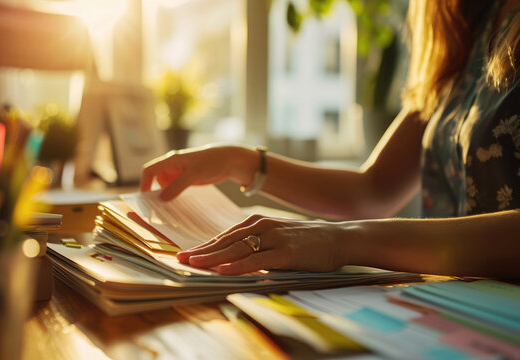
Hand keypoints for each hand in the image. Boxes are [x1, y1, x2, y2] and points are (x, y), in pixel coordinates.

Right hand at [140, 144, 256, 200]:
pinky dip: (174, 196)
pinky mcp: (187, 179)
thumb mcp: (194, 175)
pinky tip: (178, 206)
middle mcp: (173, 166)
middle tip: (158, 209)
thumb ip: (177, 186)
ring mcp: (180, 173)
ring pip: (165, 186)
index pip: (150, 170)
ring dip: (166, 196)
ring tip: (168, 210)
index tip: (146, 199)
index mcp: (171, 160)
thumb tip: (161, 198)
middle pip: (156, 180)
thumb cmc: (212, 162)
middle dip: (155, 193)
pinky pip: (175, 189)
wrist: (230, 161)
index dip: (145, 183)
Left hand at [176, 214, 348, 274]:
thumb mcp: (277, 237)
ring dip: (213, 258)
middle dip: (202, 251)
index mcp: (257, 222)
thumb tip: (233, 258)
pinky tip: (223, 270)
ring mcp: (273, 238)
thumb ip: (257, 244)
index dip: (205, 245)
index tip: (187, 253)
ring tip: (194, 264)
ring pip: (237, 249)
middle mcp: (262, 226)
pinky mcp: (285, 252)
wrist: (338, 238)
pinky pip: (256, 260)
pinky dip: (237, 266)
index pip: (225, 236)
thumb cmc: (307, 241)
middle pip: (226, 241)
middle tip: (181, 259)